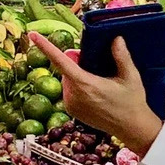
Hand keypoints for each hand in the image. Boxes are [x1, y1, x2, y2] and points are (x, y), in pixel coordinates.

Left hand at [29, 33, 161, 154]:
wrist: (132, 129)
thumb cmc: (132, 102)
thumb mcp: (131, 76)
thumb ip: (121, 56)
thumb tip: (116, 38)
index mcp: (85, 84)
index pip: (61, 61)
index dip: (45, 47)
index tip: (32, 35)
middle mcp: (73, 96)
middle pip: (66, 68)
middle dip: (76, 62)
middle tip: (95, 64)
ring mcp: (71, 105)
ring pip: (67, 79)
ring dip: (77, 75)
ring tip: (99, 81)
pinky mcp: (72, 111)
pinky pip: (69, 91)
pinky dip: (77, 86)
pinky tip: (95, 92)